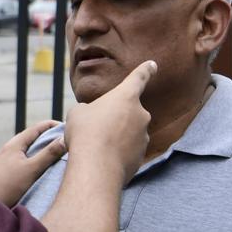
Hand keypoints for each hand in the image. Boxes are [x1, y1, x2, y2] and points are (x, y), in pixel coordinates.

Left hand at [0, 119, 66, 205]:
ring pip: (22, 150)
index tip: (66, 127)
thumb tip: (64, 139)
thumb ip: (49, 154)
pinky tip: (32, 168)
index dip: (51, 125)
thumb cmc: (9, 186)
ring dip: (36, 149)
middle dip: (45, 136)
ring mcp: (1, 162)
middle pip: (28, 138)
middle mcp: (5, 150)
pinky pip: (17, 161)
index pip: (35, 128)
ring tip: (49, 153)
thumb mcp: (32, 169)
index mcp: (13, 145)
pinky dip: (28, 159)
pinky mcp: (0, 173)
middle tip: (60, 139)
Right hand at [64, 60, 155, 183]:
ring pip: (129, 133)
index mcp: (126, 96)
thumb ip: (89, 110)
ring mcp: (143, 136)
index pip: (139, 78)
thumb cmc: (85, 133)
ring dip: (117, 137)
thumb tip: (91, 116)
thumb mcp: (78, 113)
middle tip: (97, 129)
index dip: (145, 70)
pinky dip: (119, 153)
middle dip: (116, 118)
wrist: (96, 166)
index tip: (153, 64)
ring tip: (98, 146)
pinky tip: (104, 158)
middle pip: (129, 112)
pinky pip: (129, 150)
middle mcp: (141, 114)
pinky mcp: (141, 156)